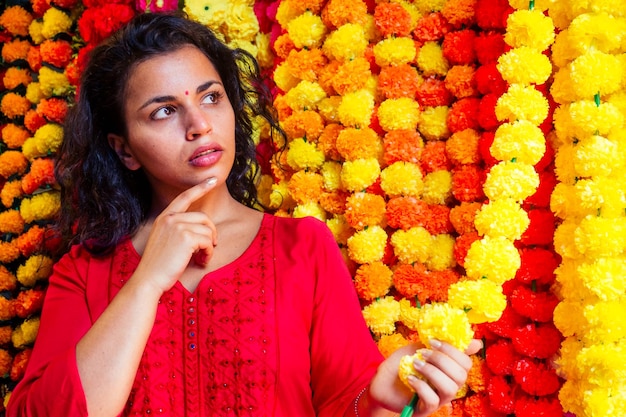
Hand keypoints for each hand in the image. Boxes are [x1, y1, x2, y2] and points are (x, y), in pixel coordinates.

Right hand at [133, 177, 217, 293]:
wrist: (148, 280)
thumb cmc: (159, 266)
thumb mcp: (166, 241)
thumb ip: (179, 230)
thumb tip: (204, 228)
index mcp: (164, 217)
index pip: (184, 197)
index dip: (200, 187)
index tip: (213, 180)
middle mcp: (170, 218)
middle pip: (203, 218)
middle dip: (211, 233)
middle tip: (210, 247)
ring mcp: (177, 226)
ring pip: (207, 231)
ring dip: (209, 247)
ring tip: (203, 258)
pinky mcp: (186, 237)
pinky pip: (208, 242)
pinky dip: (209, 253)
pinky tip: (202, 261)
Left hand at [369, 339, 481, 415]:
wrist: (379, 380)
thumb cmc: (401, 364)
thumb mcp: (420, 348)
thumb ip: (442, 344)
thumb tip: (477, 342)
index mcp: (449, 370)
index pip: (466, 363)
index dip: (453, 350)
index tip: (432, 341)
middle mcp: (448, 386)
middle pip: (461, 376)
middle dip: (441, 360)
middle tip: (423, 353)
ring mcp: (438, 399)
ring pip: (450, 388)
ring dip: (432, 372)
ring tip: (415, 364)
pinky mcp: (425, 408)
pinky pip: (432, 399)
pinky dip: (421, 385)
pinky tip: (409, 377)